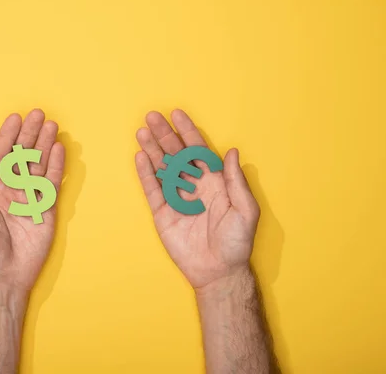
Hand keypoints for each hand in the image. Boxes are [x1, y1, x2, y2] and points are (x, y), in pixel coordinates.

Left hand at [0, 109, 64, 292]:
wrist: (6, 275)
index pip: (0, 156)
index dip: (7, 137)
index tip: (15, 118)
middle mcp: (11, 188)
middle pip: (22, 155)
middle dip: (29, 134)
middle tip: (38, 114)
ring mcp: (29, 197)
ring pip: (38, 164)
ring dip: (45, 145)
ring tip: (52, 125)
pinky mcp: (46, 208)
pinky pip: (52, 183)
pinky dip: (56, 166)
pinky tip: (59, 149)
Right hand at [135, 110, 259, 290]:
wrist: (218, 271)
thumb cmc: (237, 242)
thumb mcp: (245, 210)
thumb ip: (236, 181)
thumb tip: (232, 152)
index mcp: (214, 181)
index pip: (198, 151)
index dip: (188, 132)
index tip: (178, 114)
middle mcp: (193, 185)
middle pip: (176, 154)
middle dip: (164, 135)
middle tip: (152, 117)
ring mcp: (177, 198)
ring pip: (162, 168)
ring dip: (152, 149)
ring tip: (142, 131)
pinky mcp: (163, 213)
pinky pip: (152, 190)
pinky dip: (146, 174)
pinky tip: (140, 157)